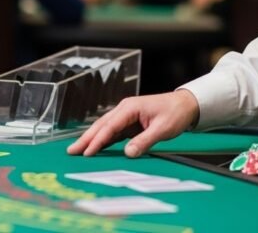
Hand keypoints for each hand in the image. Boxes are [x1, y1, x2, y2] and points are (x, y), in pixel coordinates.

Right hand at [67, 90, 198, 157]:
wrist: (186, 104)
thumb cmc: (175, 114)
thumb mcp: (162, 129)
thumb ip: (144, 141)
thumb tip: (127, 153)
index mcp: (130, 108)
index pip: (109, 126)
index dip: (97, 140)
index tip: (87, 152)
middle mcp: (124, 109)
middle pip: (101, 125)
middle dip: (86, 139)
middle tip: (71, 151)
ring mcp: (126, 115)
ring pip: (104, 128)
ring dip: (91, 139)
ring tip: (77, 150)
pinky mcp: (130, 122)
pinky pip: (113, 131)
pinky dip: (103, 139)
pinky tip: (95, 148)